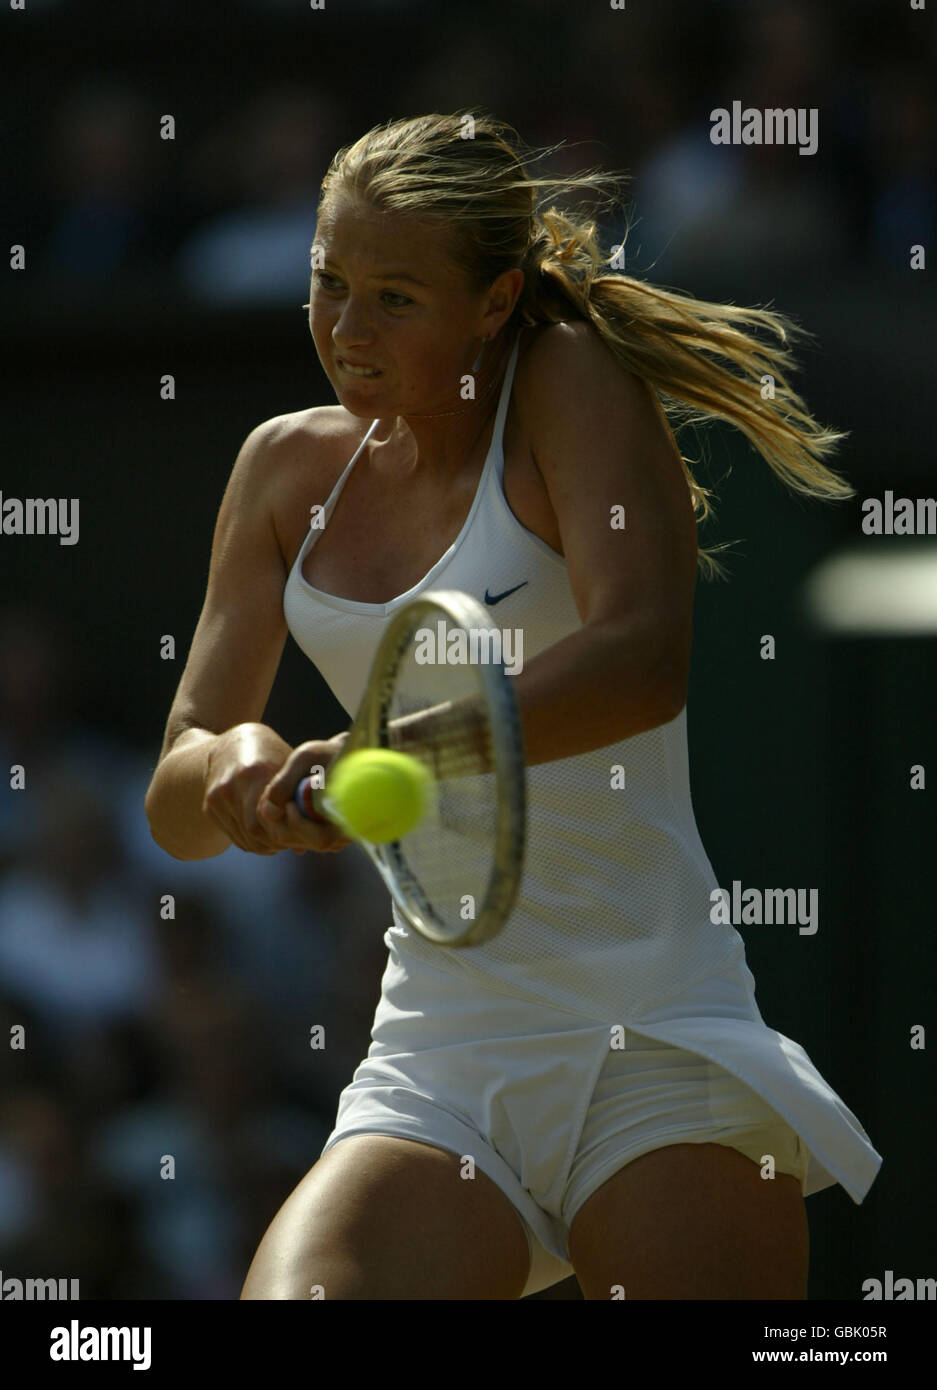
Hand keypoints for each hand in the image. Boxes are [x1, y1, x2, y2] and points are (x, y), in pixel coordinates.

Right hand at [202, 725, 349, 854]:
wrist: (232, 743)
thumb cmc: (271, 753)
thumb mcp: (288, 767)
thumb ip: (298, 797)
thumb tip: (307, 840)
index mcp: (253, 772)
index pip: (267, 819)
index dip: (285, 831)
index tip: (300, 833)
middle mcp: (230, 785)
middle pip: (254, 831)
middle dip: (275, 841)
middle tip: (293, 841)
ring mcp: (217, 797)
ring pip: (244, 837)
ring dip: (264, 845)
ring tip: (282, 841)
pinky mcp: (210, 806)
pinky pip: (233, 835)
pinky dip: (251, 841)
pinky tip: (265, 837)